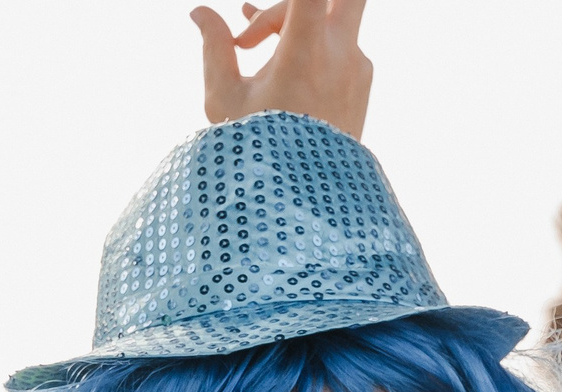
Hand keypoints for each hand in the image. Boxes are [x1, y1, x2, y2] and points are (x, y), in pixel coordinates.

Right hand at [193, 0, 371, 136]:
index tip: (254, 11)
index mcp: (307, 47)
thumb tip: (200, 13)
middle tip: (268, 23)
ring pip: (333, 15)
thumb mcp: (227, 99)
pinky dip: (310, 45)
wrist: (307, 202)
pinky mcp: (362, 82)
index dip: (280, 1)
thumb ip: (215, 47)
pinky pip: (339, 44)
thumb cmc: (262, 152)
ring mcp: (357, 65)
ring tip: (245, 43)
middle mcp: (341, 50)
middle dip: (302, 0)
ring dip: (293, 22)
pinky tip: (277, 63)